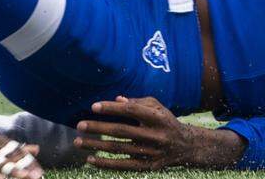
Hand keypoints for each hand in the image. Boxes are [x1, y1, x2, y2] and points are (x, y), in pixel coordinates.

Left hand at [74, 96, 244, 169]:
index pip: (131, 110)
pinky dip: (105, 163)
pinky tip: (90, 160)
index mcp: (156, 117)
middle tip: (80, 125)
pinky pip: (123, 166)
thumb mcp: (157, 107)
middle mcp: (154, 135)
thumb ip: (137, 101)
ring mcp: (150, 152)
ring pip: (119, 149)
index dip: (112, 108)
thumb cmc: (166, 121)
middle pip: (122, 131)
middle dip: (99, 128)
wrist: (186, 146)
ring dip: (96, 146)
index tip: (94, 106)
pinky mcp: (147, 166)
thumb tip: (116, 98)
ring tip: (78, 142)